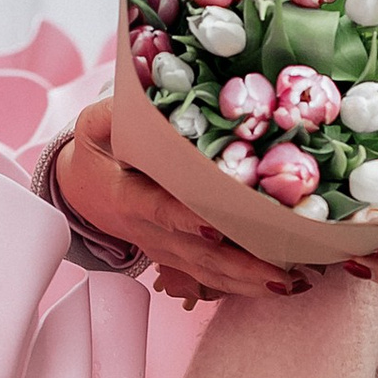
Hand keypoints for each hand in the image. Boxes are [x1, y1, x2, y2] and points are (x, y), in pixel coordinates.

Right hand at [52, 97, 313, 305]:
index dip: (186, 220)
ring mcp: (164, 251)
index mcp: (127, 197)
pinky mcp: (178, 259)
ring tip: (292, 284)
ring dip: (251, 282)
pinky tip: (281, 286)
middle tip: (282, 273)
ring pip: (208, 273)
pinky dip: (246, 286)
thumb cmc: (98, 154)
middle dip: (240, 265)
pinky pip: (212, 279)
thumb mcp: (95, 126)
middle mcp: (148, 232)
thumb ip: (116, 112)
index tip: (215, 227)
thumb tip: (147, 90)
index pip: (159, 210)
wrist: (85, 192)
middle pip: (197, 254)